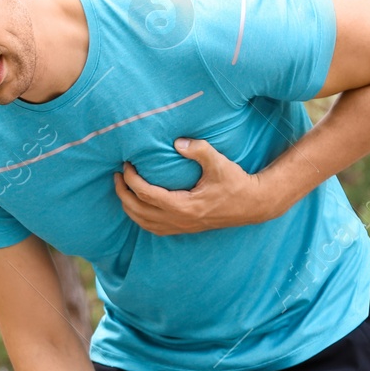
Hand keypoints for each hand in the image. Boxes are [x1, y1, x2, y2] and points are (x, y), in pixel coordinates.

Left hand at [113, 138, 284, 234]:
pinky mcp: (184, 229)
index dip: (131, 179)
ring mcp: (181, 227)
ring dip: (128, 207)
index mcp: (184, 206)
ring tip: (121, 189)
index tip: (126, 165)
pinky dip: (140, 218)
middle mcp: (179, 220)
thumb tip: (177, 141)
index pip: (146, 194)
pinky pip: (154, 228)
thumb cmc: (236, 182)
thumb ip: (199, 150)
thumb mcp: (219, 163)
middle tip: (116, 175)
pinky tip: (137, 206)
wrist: (253, 205)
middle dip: (123, 193)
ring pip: (143, 223)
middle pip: (138, 210)